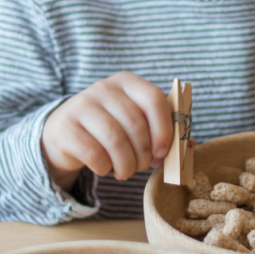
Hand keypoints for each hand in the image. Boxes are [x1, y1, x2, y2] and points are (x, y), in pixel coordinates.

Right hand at [41, 72, 172, 191]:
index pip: (153, 98)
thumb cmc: (111, 128)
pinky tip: (104, 167)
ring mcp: (82, 105)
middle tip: (141, 166)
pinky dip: (104, 168)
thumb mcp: (135, 122)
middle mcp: (104, 88)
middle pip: (135, 123)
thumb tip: (190, 145)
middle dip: (143, 153)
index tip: (163, 151)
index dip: (163, 128)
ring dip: (126, 165)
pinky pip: (94, 153)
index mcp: (128, 82)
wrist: (65, 133)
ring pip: (115, 140)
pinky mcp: (66, 127)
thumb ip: (162, 131)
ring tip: (125, 171)